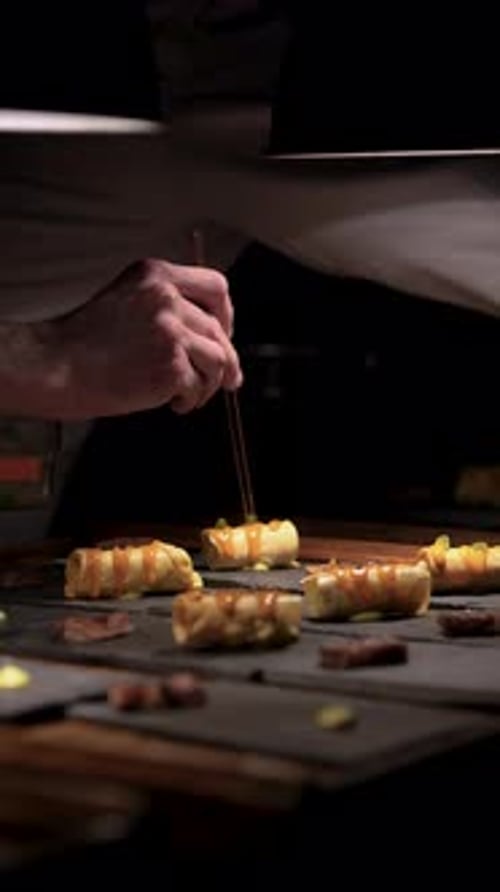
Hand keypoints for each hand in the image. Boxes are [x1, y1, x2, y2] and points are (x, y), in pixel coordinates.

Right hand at [36, 258, 241, 418]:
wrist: (53, 366)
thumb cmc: (83, 342)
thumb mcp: (126, 301)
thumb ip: (165, 308)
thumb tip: (213, 338)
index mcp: (155, 274)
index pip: (215, 287)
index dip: (226, 315)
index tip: (223, 336)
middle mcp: (166, 298)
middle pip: (219, 329)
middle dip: (227, 360)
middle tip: (229, 380)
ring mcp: (170, 332)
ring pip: (218, 360)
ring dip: (210, 384)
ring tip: (190, 396)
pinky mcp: (170, 366)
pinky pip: (198, 386)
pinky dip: (190, 400)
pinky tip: (173, 405)